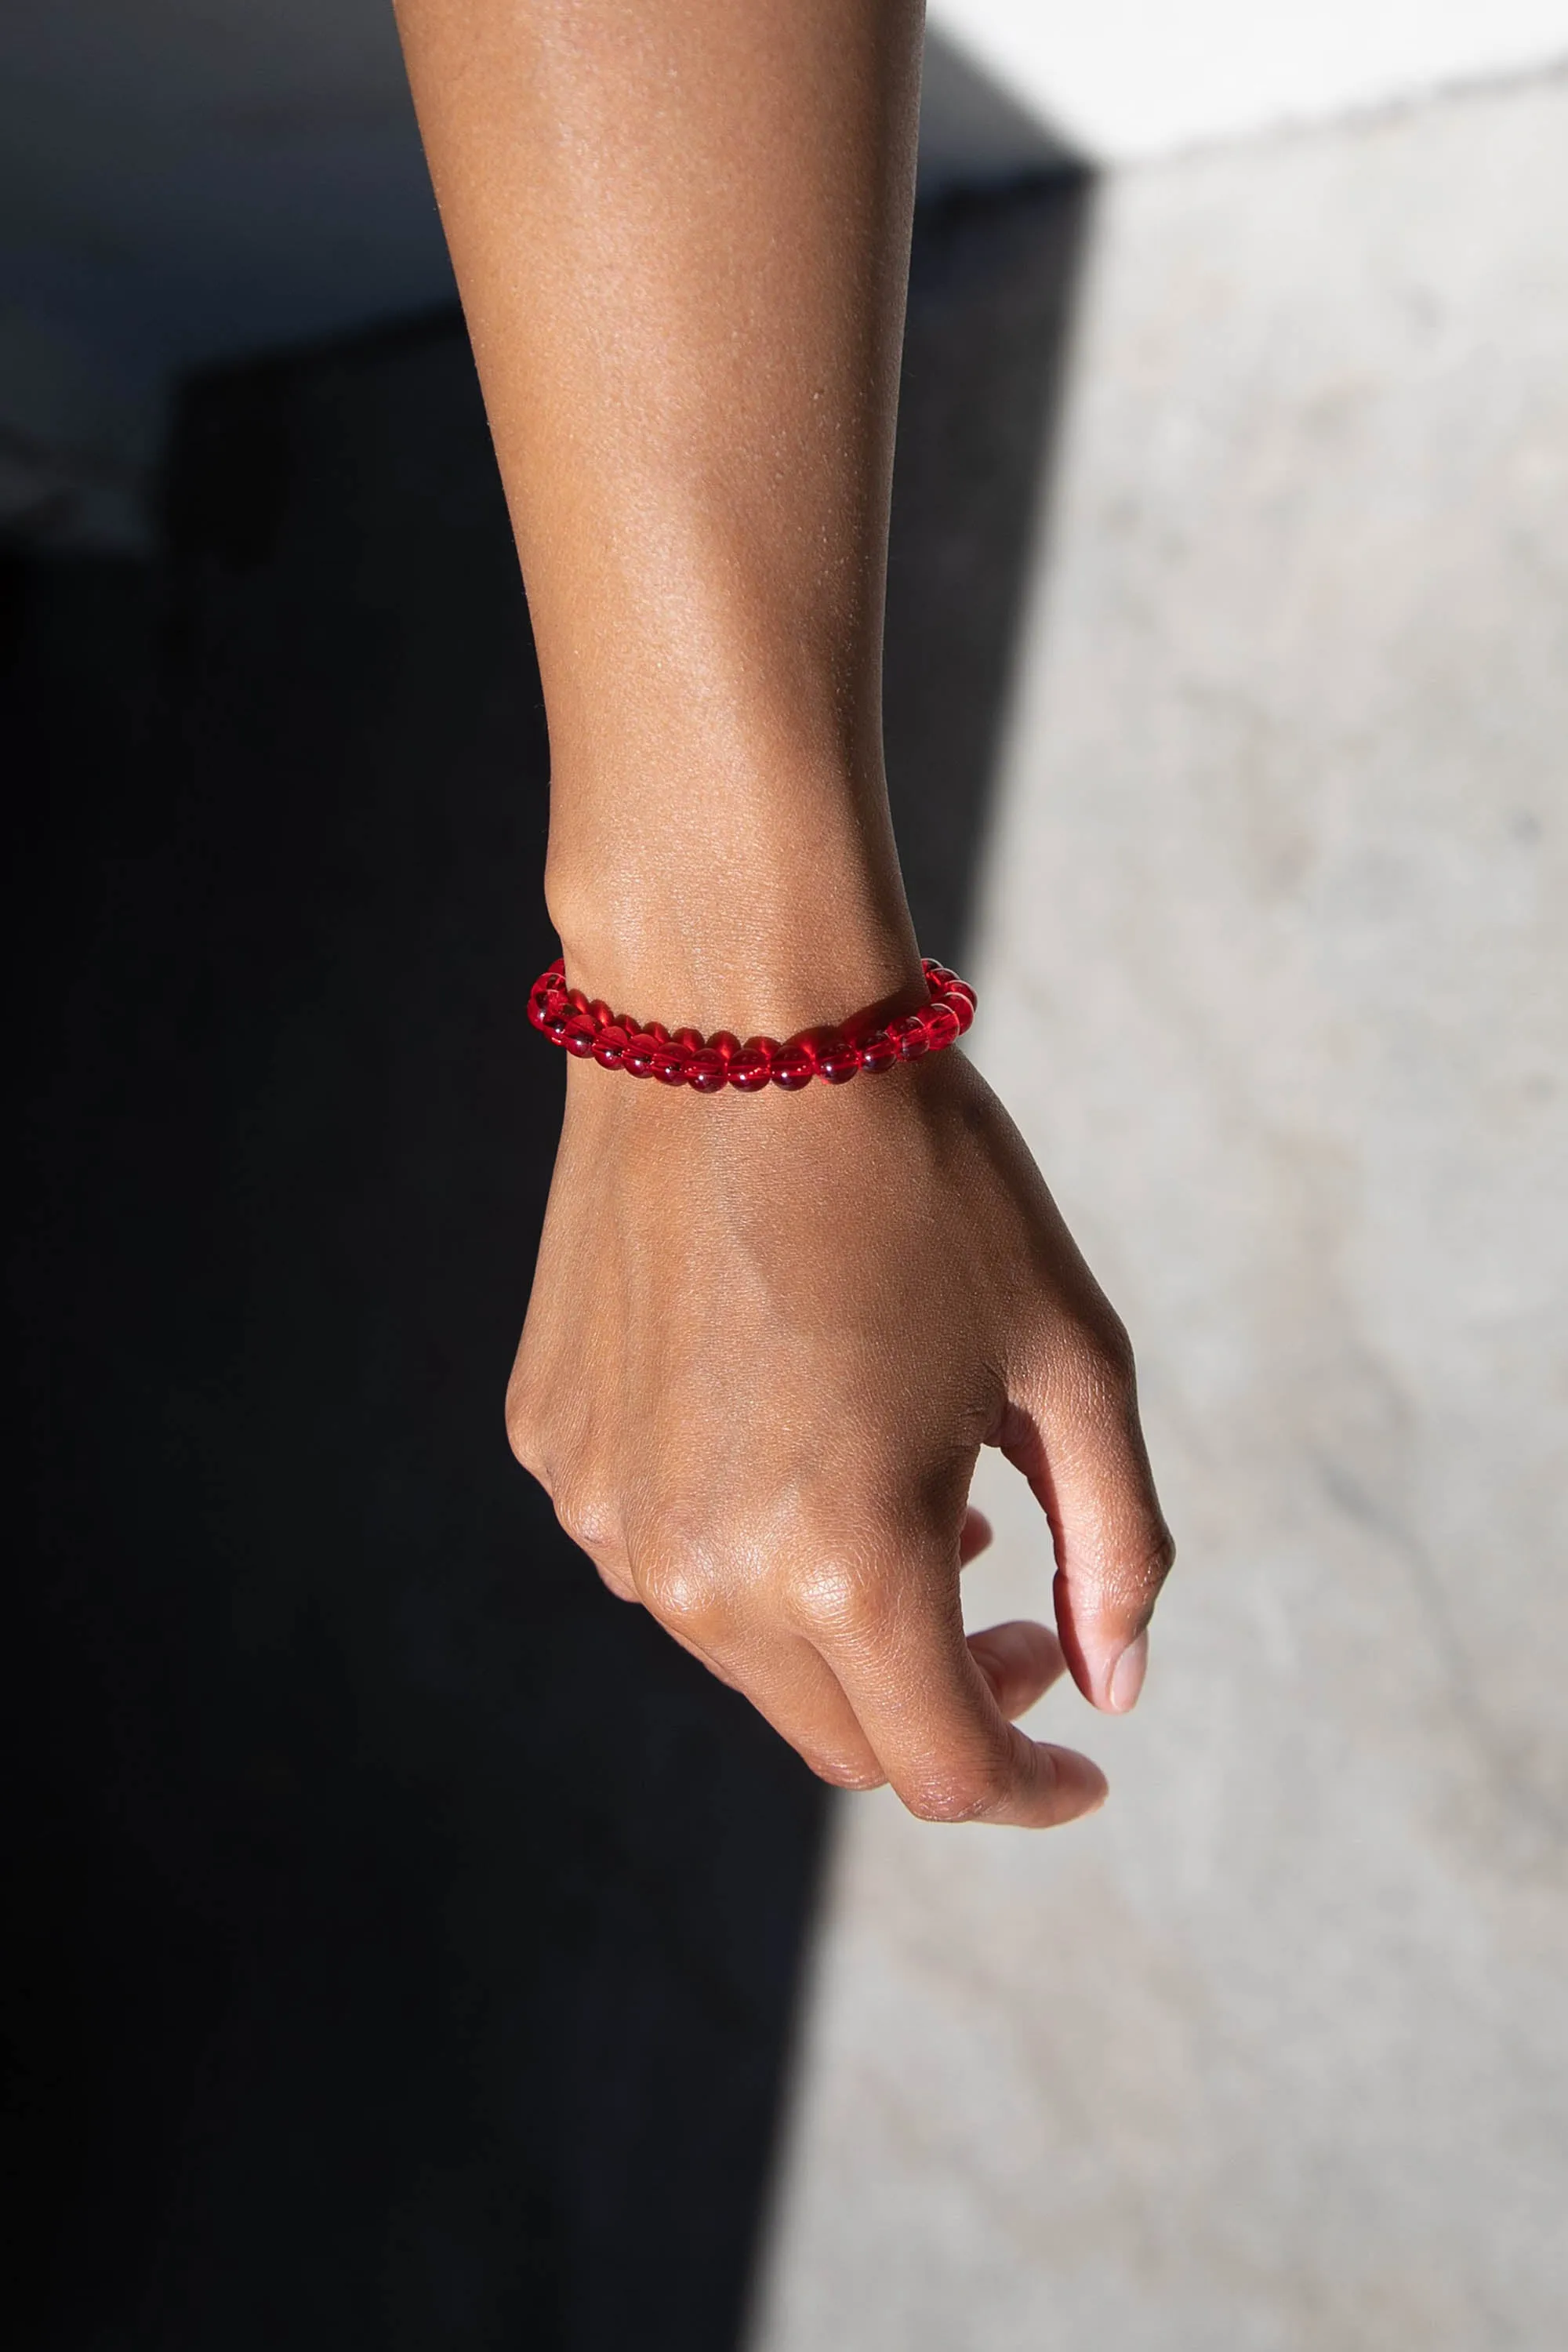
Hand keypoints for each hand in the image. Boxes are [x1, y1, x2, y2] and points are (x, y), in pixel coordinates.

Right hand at [507, 1044, 1173, 1827]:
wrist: (734, 1024)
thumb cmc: (928, 1180)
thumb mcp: (1068, 1359)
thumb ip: (1115, 1547)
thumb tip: (1113, 1690)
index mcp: (847, 1562)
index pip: (944, 1769)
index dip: (1030, 1786)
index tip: (1080, 1762)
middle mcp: (703, 1573)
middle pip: (841, 1737)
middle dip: (946, 1706)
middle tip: (1021, 1616)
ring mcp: (609, 1516)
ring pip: (746, 1653)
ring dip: (843, 1619)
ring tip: (914, 1489)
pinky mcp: (557, 1450)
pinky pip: (664, 1551)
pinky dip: (747, 1538)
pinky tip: (799, 1426)